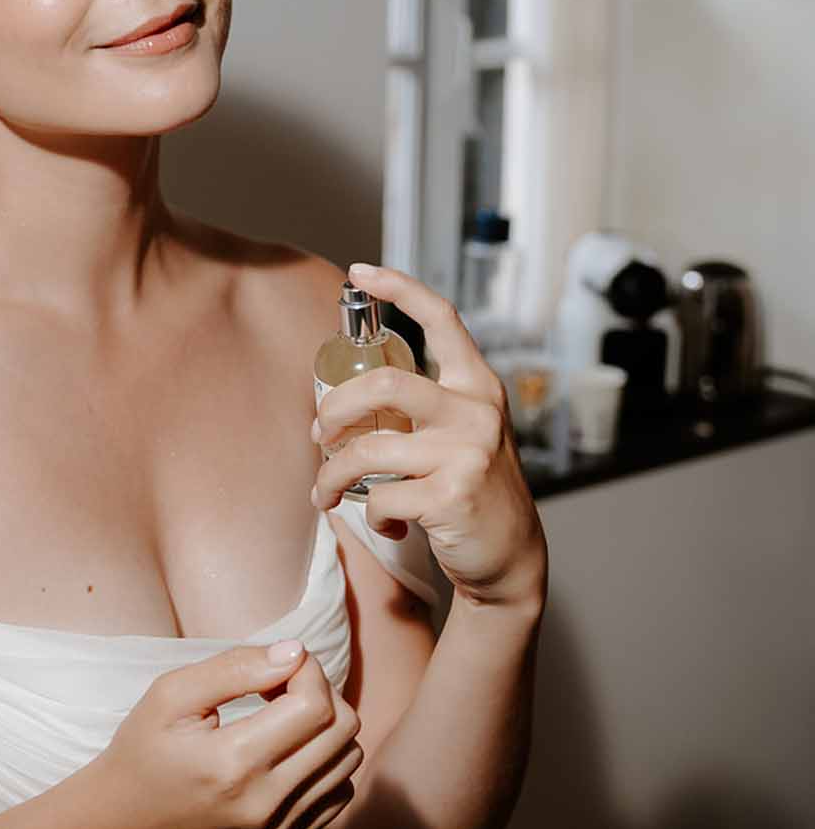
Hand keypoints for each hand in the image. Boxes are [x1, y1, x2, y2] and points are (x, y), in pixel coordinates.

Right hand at [87, 642, 363, 828]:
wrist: (123, 823)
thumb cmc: (143, 749)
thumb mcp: (171, 693)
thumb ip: (235, 667)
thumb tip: (296, 653)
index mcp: (232, 764)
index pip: (315, 706)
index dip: (306, 671)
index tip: (276, 665)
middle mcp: (263, 806)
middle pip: (343, 732)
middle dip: (320, 693)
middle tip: (279, 687)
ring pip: (348, 761)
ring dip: (325, 727)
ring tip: (282, 718)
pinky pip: (339, 794)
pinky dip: (325, 763)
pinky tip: (286, 751)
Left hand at [311, 261, 547, 608]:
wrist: (511, 555)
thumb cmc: (471, 487)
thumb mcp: (461, 433)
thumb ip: (420, 409)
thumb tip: (340, 402)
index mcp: (476, 385)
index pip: (441, 318)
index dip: (399, 287)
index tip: (360, 272)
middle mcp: (475, 411)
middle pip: (384, 384)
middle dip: (334, 408)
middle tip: (318, 432)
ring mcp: (466, 453)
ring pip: (368, 451)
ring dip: (332, 475)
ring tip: (326, 491)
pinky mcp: (452, 496)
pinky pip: (381, 498)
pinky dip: (370, 513)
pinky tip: (387, 521)